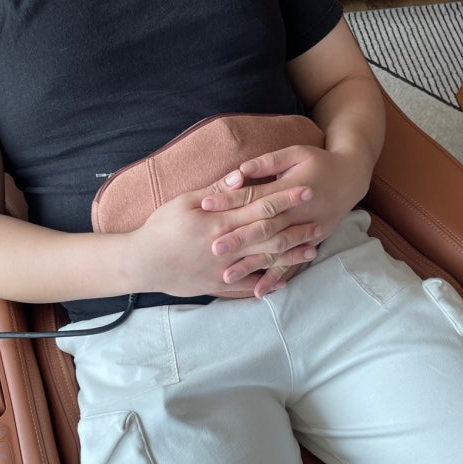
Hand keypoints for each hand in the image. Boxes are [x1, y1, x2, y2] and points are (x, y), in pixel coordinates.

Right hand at [127, 173, 317, 297]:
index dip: (286, 198)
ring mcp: (224, 269)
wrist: (141, 263)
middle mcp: (227, 246)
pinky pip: (247, 285)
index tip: (306, 190)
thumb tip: (241, 177)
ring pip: (264, 261)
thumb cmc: (159, 228)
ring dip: (289, 255)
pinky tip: (284, 280)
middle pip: (269, 235)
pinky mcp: (217, 286)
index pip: (260, 206)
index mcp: (220, 222)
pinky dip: (266, 282)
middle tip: (321, 222)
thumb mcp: (183, 202)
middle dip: (296, 228)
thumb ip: (215, 192)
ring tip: (312, 250)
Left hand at [202, 145, 371, 295]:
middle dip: (238, 239)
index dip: (231, 200)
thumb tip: (240, 170)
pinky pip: (291, 263)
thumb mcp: (296, 154)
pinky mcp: (311, 242)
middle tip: (213, 249)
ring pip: (274, 250)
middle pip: (263, 227)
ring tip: (227, 277)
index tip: (206, 205)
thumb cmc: (319, 162)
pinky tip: (259, 291)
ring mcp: (306, 231)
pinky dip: (275, 277)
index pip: (255, 196)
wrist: (351, 178)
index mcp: (291, 188)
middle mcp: (298, 213)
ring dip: (251, 265)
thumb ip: (268, 163)